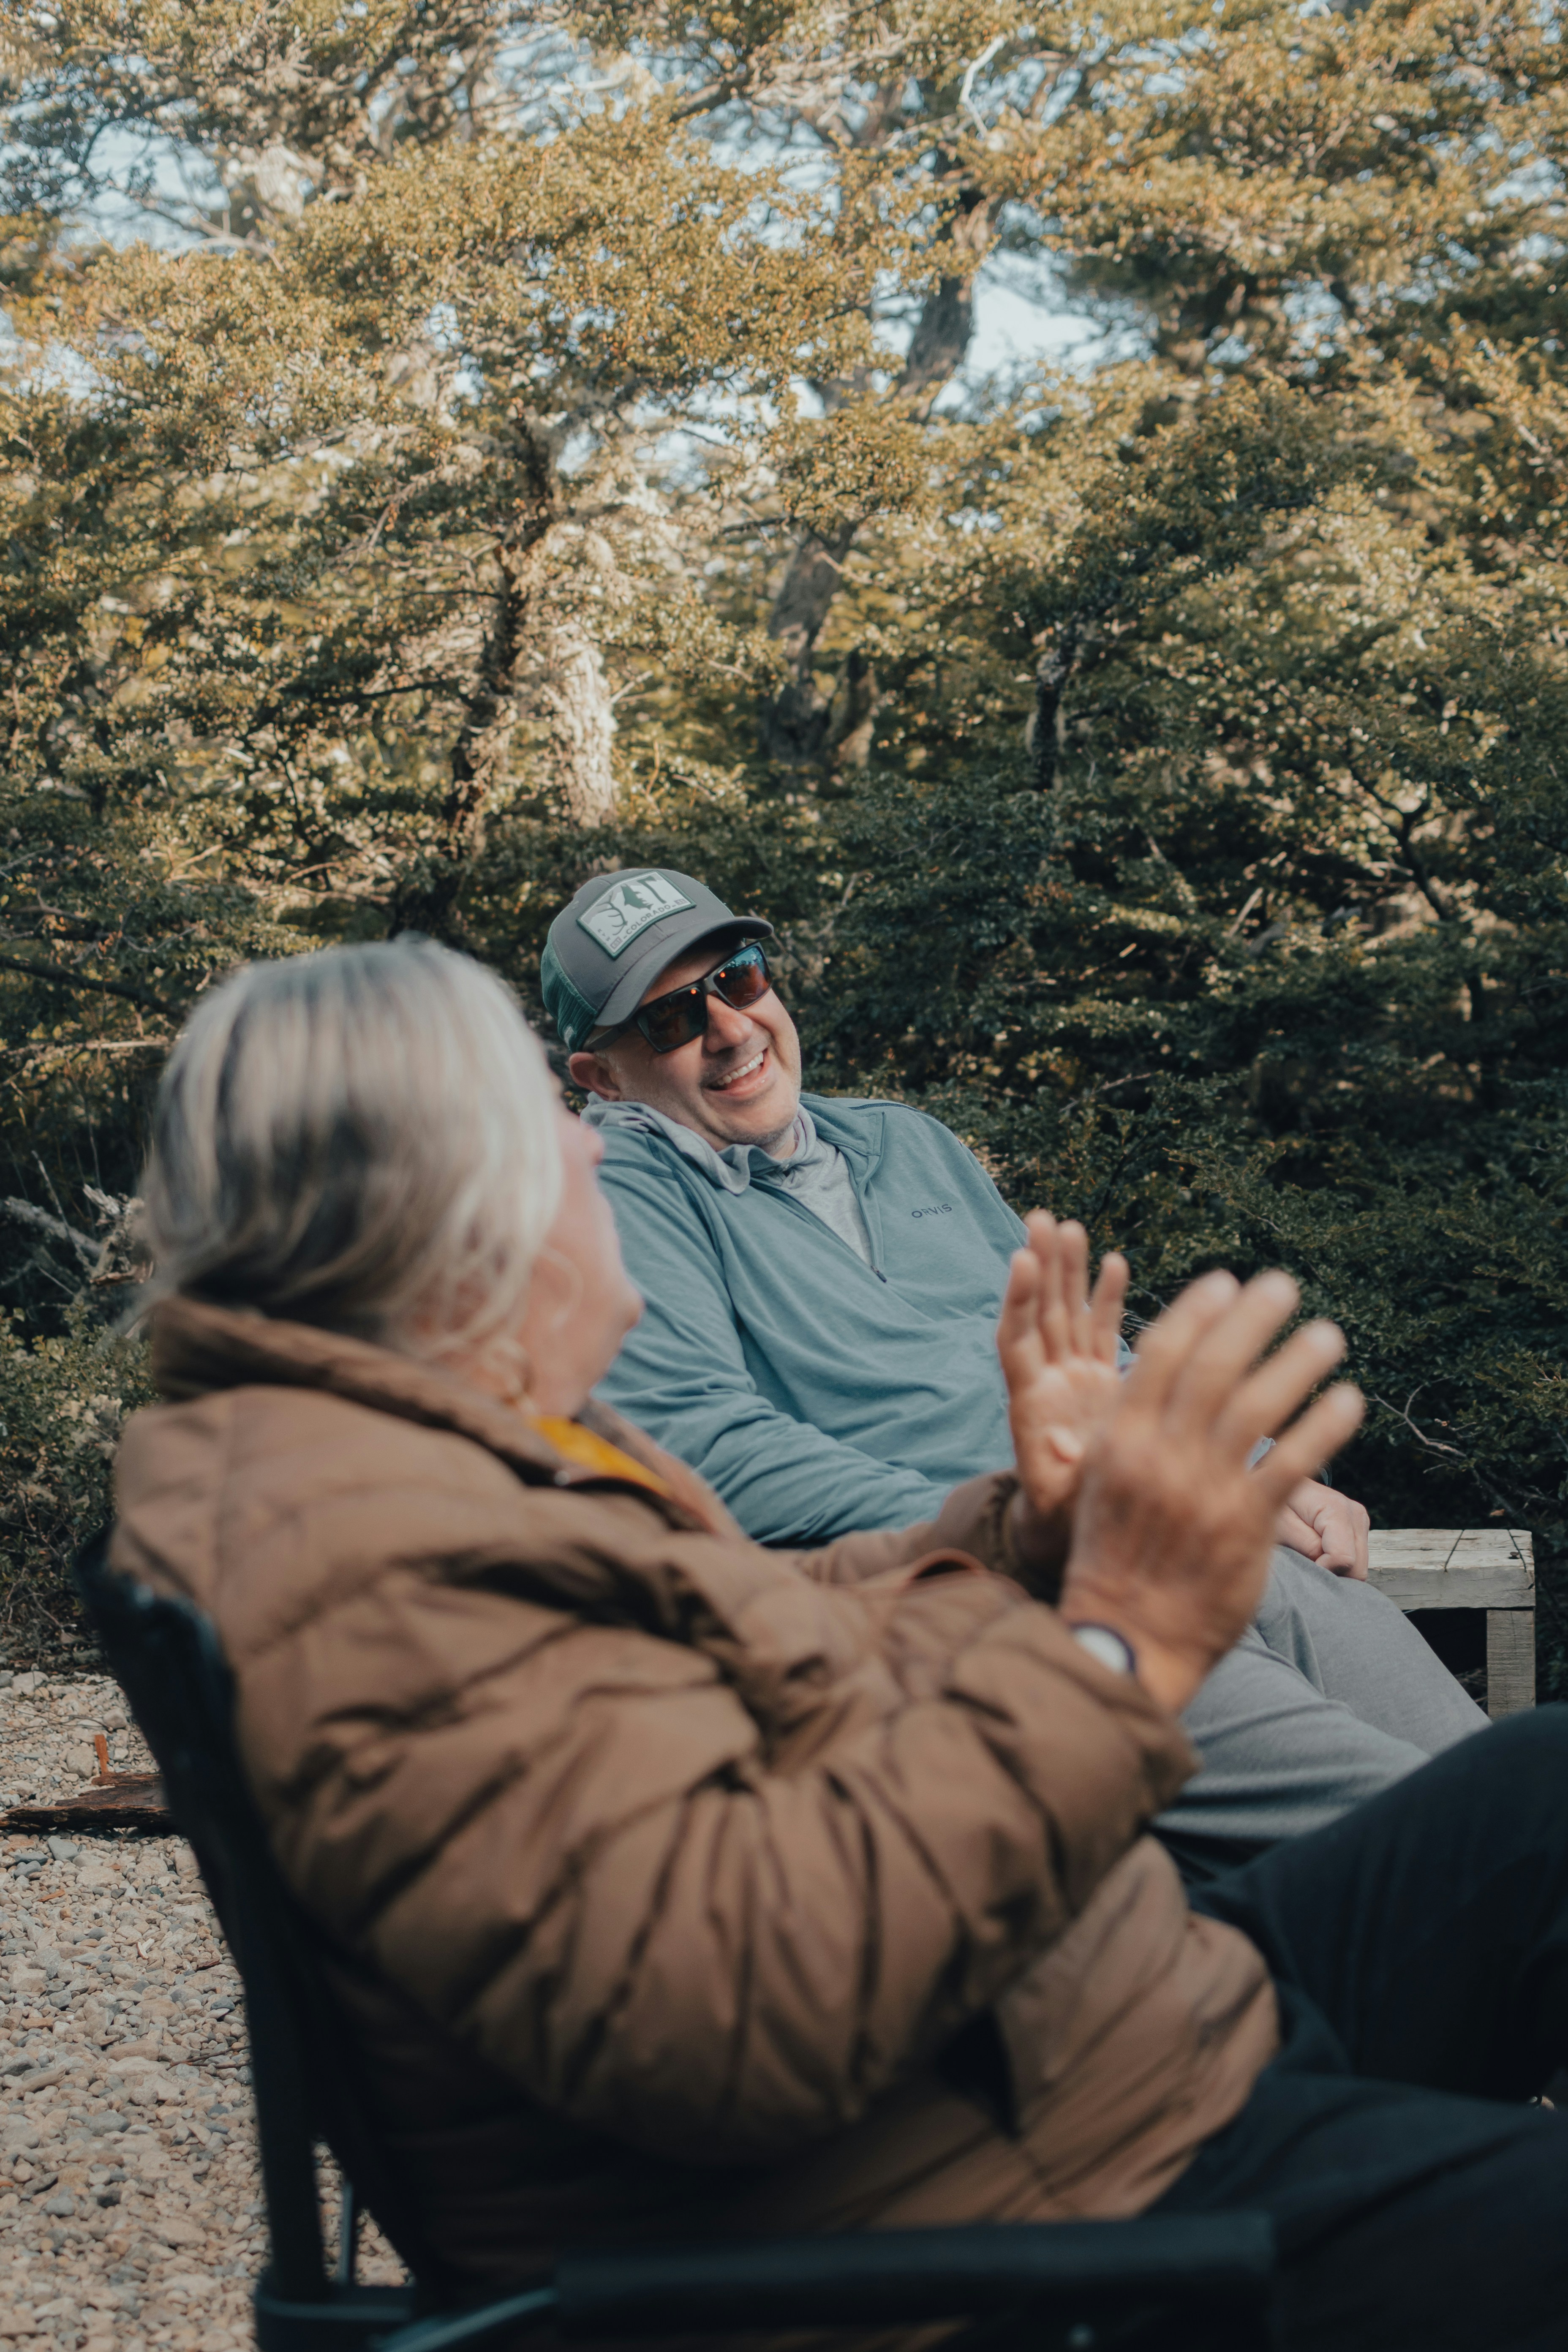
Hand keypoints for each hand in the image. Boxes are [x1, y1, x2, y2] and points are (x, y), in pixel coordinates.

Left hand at [998, 1212, 1127, 1535]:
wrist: (1072, 1526)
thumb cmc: (1063, 1518)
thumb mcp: (1060, 1500)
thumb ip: (1060, 1469)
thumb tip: (1053, 1441)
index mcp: (1031, 1405)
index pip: (1017, 1341)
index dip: (1017, 1301)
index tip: (1019, 1259)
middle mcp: (1048, 1382)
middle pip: (1038, 1315)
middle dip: (1039, 1267)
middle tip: (1039, 1218)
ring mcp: (1073, 1378)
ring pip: (1066, 1314)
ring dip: (1066, 1271)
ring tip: (1066, 1224)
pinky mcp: (1099, 1382)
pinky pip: (1100, 1332)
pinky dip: (1105, 1298)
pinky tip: (1113, 1261)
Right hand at [1059, 1269, 1363, 1716]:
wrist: (1127, 1637)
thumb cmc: (1115, 1559)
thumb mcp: (1103, 1485)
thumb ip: (1128, 1433)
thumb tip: (1155, 1380)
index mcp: (1119, 1441)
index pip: (1159, 1356)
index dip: (1195, 1312)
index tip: (1224, 1281)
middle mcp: (1160, 1457)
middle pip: (1212, 1369)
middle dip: (1250, 1320)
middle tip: (1282, 1285)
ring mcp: (1203, 1491)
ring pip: (1257, 1409)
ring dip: (1296, 1363)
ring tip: (1328, 1334)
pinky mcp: (1244, 1527)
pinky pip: (1291, 1466)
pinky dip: (1322, 1427)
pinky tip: (1347, 1400)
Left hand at [1276, 1478, 1369, 1578]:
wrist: (1278, 1480)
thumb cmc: (1274, 1502)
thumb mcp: (1281, 1524)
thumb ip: (1307, 1545)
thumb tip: (1327, 1565)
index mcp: (1337, 1510)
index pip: (1343, 1559)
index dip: (1322, 1568)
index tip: (1302, 1559)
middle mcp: (1355, 1514)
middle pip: (1356, 1568)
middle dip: (1331, 1571)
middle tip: (1305, 1558)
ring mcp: (1359, 1520)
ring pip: (1358, 1567)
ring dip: (1335, 1567)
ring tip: (1310, 1551)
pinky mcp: (1358, 1527)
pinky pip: (1355, 1559)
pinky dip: (1338, 1562)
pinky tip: (1319, 1550)